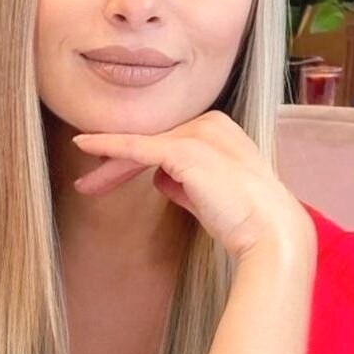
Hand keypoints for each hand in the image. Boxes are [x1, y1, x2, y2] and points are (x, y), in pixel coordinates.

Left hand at [73, 111, 312, 260]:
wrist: (269, 230)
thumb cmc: (243, 219)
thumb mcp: (208, 194)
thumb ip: (184, 182)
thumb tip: (161, 178)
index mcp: (218, 128)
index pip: (167, 143)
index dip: (135, 162)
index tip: (109, 178)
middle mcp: (208, 123)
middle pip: (151, 143)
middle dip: (117, 165)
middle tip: (90, 184)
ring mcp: (196, 134)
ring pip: (141, 148)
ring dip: (110, 168)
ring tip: (85, 186)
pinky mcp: (183, 150)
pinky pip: (136, 147)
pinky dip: (108, 146)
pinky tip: (84, 145)